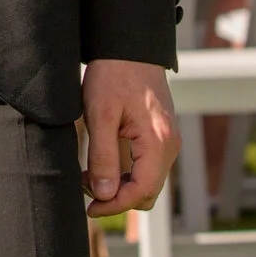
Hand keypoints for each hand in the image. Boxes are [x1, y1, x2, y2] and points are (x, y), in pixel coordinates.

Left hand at [80, 59, 177, 216]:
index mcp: (158, 142)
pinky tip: (102, 165)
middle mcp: (170, 145)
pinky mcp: (160, 137)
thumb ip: (103, 156)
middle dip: (117, 198)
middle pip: (148, 192)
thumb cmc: (113, 75)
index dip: (115, 205)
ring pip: (148, 182)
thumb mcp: (100, 115)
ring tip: (89, 175)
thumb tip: (104, 193)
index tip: (90, 208)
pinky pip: (147, 168)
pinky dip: (127, 174)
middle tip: (85, 189)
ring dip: (121, 187)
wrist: (129, 48)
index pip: (142, 191)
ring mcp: (168, 141)